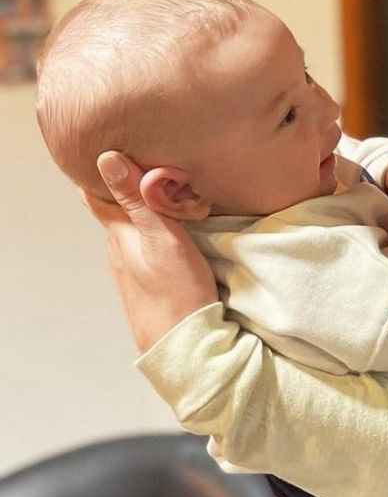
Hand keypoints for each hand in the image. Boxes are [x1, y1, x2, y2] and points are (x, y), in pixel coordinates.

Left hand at [84, 152, 218, 351]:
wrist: (183, 343)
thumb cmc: (177, 290)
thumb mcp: (162, 236)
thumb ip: (137, 199)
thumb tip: (106, 158)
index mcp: (119, 235)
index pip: (96, 195)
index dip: (100, 173)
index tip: (113, 152)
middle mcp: (118, 252)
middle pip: (113, 212)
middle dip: (123, 190)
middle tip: (144, 169)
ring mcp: (130, 272)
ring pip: (129, 233)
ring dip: (138, 214)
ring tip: (158, 197)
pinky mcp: (145, 286)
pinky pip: (142, 251)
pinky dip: (149, 236)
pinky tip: (167, 236)